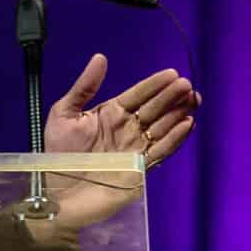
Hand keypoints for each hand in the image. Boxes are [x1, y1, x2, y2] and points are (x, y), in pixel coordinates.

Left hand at [37, 53, 199, 229]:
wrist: (58, 193)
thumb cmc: (58, 154)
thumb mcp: (64, 114)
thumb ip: (83, 87)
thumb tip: (100, 57)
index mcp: (111, 113)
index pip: (138, 95)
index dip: (154, 85)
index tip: (171, 74)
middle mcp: (127, 128)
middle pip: (155, 109)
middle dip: (171, 96)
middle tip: (186, 85)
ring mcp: (135, 148)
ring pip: (162, 127)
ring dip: (178, 113)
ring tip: (192, 100)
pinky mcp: (140, 168)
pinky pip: (161, 150)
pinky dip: (175, 138)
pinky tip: (187, 124)